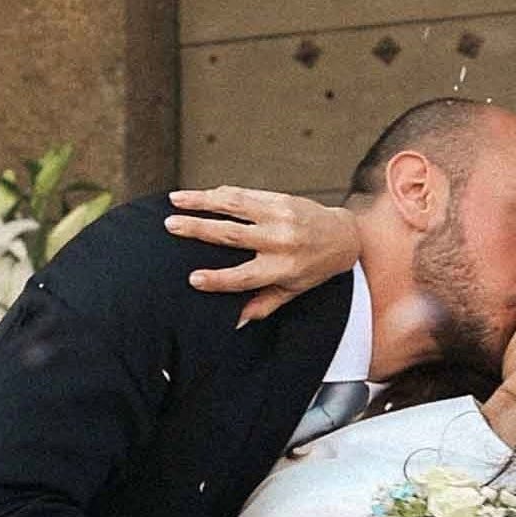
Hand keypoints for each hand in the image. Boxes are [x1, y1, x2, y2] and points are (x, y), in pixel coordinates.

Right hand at [169, 188, 361, 321]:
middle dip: (199, 229)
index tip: (192, 279)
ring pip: (235, 206)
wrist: (344, 237)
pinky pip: (245, 194)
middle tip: (171, 226)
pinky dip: (220, 193)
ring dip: (202, 201)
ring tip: (175, 200)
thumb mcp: (292, 291)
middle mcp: (280, 241)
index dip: (218, 279)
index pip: (244, 277)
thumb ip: (263, 304)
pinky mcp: (281, 199)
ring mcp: (280, 216)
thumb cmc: (314, 268)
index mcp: (282, 269)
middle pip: (233, 235)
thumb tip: (236, 323)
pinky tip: (200, 195)